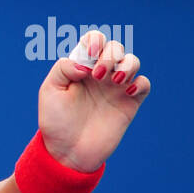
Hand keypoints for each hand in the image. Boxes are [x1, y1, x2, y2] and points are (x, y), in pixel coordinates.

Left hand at [38, 30, 151, 171]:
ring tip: (113, 81)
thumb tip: (86, 64)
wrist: (68, 152)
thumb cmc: (55, 122)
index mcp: (80, 67)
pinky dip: (140, 82)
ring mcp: (115, 88)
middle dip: (110, 54)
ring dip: (127, 64)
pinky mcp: (129, 103)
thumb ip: (63, 68)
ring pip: (133, 61)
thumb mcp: (49, 91)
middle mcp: (100, 74)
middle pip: (115, 47)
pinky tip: (127, 92)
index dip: (95, 40)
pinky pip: (144, 83)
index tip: (89, 55)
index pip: (94, 41)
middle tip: (98, 75)